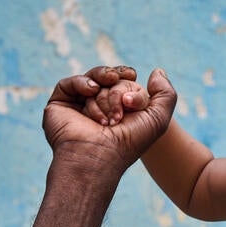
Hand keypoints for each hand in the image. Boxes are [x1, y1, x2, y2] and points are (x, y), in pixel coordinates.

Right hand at [42, 66, 176, 165]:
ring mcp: (77, 105)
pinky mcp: (59, 104)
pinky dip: (83, 83)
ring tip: (108, 113)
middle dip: (117, 91)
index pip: (124, 81)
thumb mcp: (158, 118)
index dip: (129, 82)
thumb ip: (166, 93)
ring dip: (104, 94)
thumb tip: (157, 71)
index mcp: (118, 109)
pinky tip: (91, 91)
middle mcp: (98, 106)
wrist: (100, 155)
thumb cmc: (128, 142)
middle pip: (109, 78)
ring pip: (92, 80)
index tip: (132, 98)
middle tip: (120, 110)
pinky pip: (70, 83)